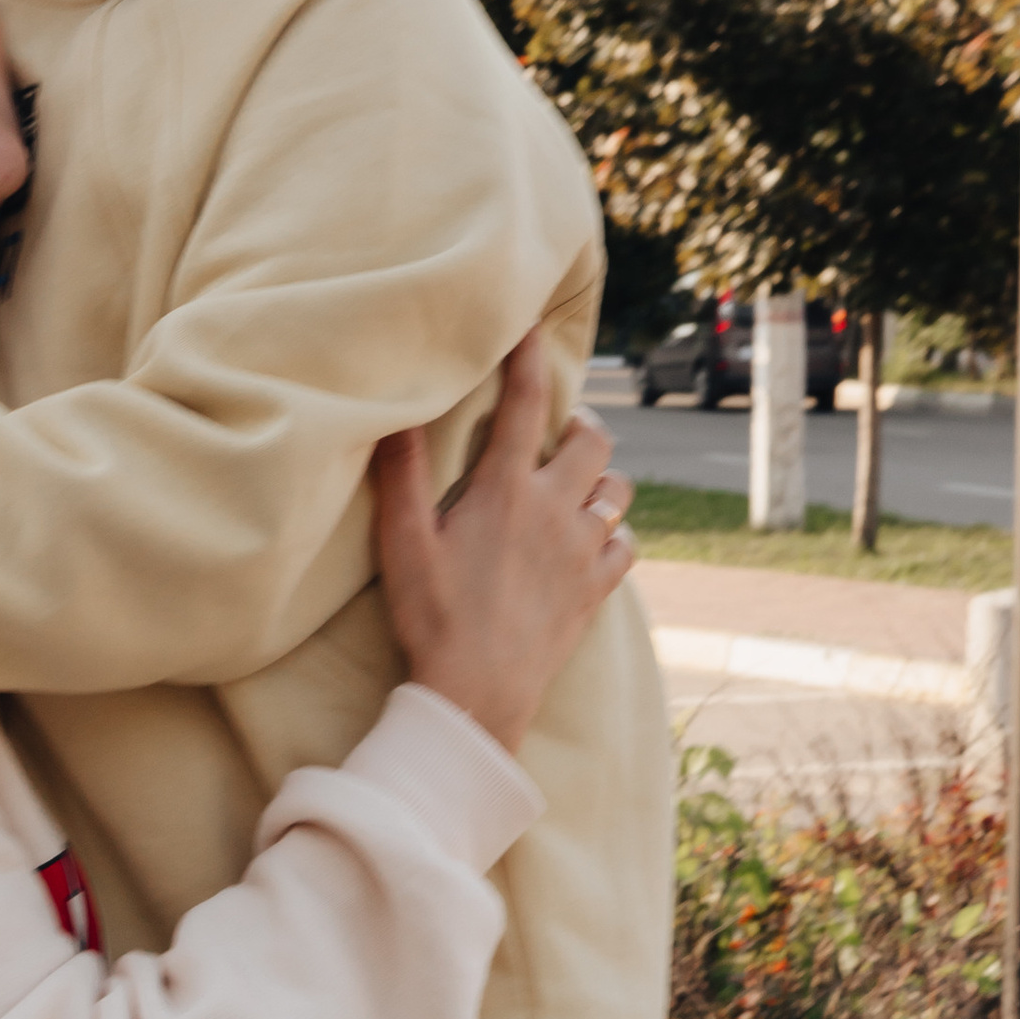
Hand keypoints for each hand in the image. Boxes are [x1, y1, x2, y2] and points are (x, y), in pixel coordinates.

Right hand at [373, 334, 633, 757]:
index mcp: (506, 489)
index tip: (527, 327)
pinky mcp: (595, 589)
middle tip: (557, 430)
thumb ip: (401, 474)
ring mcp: (582, 551)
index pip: (525, 403)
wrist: (478, 691)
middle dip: (579, 425)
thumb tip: (395, 413)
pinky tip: (591, 542)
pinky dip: (612, 535)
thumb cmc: (433, 616)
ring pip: (616, 491)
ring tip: (575, 486)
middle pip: (593, 441)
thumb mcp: (402, 542)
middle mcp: (556, 510)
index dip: (527, 358)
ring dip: (599, 480)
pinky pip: (624, 546)